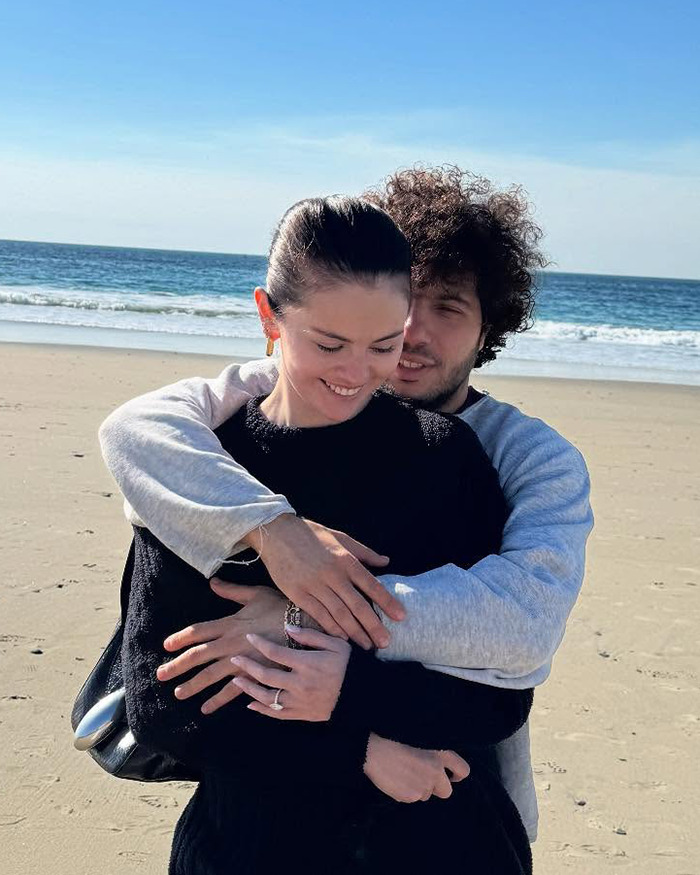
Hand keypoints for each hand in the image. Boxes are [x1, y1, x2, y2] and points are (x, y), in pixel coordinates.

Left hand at [156, 580, 285, 713]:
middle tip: (161, 674)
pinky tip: (206, 708)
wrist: (305, 626)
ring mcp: (242, 660)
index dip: (181, 638)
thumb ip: (232, 591)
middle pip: (199, 656)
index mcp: (230, 624)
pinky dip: (219, 700)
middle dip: (178, 665)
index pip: (199, 631)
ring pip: (211, 675)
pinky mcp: (255, 673)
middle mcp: (231, 644)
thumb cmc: (283, 607)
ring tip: (179, 693)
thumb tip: (213, 582)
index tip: (166, 645)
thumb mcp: (257, 594)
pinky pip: (233, 690)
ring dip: (194, 685)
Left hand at [230, 627, 350, 720]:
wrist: (365, 695)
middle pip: (266, 676)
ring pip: (267, 697)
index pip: (276, 652)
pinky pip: (278, 714)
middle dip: (247, 667)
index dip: (260, 644)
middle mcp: (300, 684)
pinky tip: (251, 704)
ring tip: (236, 682)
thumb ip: (311, 635)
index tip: (249, 636)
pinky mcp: (303, 715)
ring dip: (249, 690)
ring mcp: (300, 702)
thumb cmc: (351, 665)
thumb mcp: (336, 643)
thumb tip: (288, 627)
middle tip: (234, 659)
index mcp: (308, 663)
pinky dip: (262, 709)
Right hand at [245, 514, 404, 650]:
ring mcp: (315, 586)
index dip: (387, 602)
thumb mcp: (340, 536)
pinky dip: (332, 629)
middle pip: (358, 605)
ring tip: (367, 645)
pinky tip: (342, 639)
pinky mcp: (298, 594)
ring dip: (355, 632)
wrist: (276, 532)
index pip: (372, 585)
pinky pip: (319, 615)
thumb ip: (364, 552)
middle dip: (374, 626)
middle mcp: (333, 574)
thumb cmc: (310, 533)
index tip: (400, 617)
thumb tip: (386, 561)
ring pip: (340, 614)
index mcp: (346, 559)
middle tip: (385, 642)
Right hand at [363, 733, 469, 802]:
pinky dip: (405, 792)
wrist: (375, 751)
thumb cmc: (396, 740)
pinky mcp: (412, 795)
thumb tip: (440, 772)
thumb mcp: (421, 741)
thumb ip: (434, 756)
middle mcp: (436, 770)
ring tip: (402, 773)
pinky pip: (411, 798)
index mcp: (441, 753)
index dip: (457, 776)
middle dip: (435, 788)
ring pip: (426, 795)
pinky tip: (395, 779)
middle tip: (420, 778)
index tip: (450, 777)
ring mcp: (424, 785)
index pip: (464, 770)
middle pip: (446, 791)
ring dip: (417, 788)